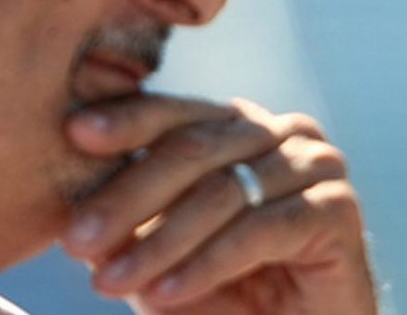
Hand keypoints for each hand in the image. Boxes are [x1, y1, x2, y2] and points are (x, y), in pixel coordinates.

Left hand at [60, 94, 377, 313]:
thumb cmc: (227, 295)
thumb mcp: (163, 251)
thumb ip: (131, 215)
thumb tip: (68, 192)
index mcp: (242, 125)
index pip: (178, 112)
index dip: (128, 120)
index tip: (74, 134)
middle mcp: (284, 132)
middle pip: (196, 148)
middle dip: (130, 196)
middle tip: (76, 239)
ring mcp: (316, 165)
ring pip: (223, 191)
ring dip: (159, 242)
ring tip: (108, 281)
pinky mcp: (338, 209)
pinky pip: (260, 230)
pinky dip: (205, 264)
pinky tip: (163, 293)